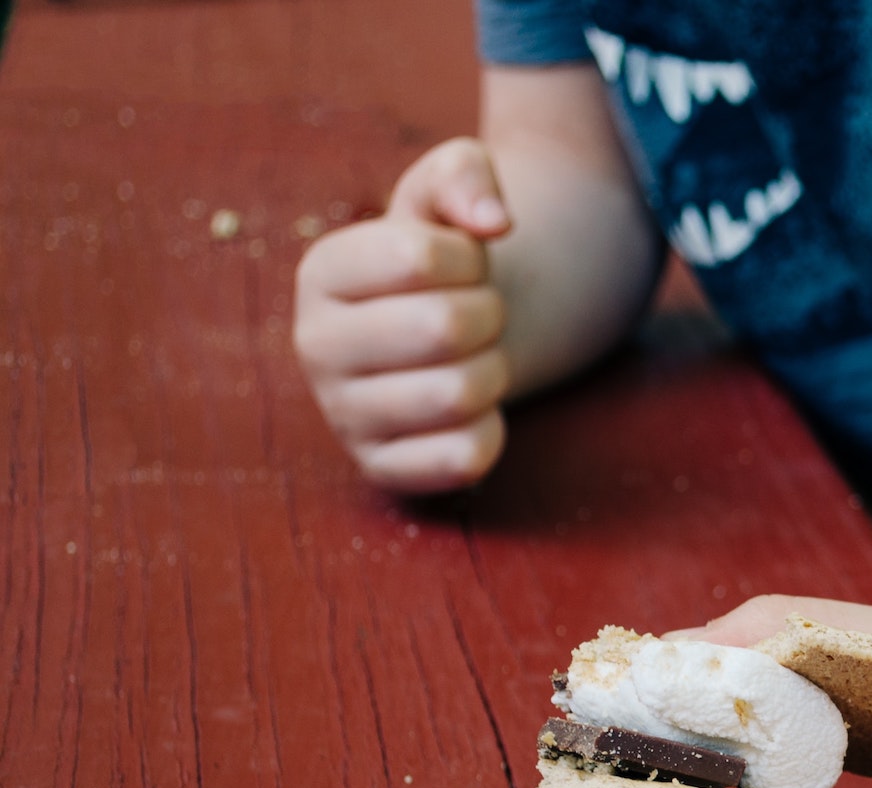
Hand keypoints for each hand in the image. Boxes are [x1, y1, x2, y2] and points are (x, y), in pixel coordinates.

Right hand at [293, 138, 513, 492]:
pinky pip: (464, 457)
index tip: (464, 263)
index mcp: (321, 271)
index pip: (417, 257)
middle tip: (479, 317)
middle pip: (443, 328)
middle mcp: (315, 345)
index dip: (470, 257)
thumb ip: (468, 174)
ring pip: (458, 396)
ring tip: (474, 358)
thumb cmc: (445, 259)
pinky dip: (493, 430)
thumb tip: (493, 222)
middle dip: (490, 315)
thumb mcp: (447, 193)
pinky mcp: (381, 468)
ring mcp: (342, 414)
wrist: (449, 336)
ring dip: (494, 371)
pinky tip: (472, 410)